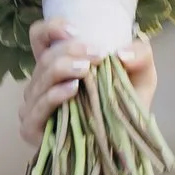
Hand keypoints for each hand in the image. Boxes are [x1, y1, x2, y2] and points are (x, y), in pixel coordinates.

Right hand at [20, 17, 157, 143]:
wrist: (126, 145)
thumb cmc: (126, 107)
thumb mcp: (141, 76)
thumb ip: (141, 56)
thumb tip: (122, 52)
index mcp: (59, 66)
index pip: (40, 38)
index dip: (51, 29)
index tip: (76, 30)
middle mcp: (42, 83)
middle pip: (45, 58)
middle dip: (70, 51)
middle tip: (97, 54)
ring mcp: (34, 106)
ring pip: (40, 80)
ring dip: (63, 69)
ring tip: (86, 68)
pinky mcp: (32, 128)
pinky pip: (39, 107)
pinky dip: (55, 96)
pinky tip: (72, 90)